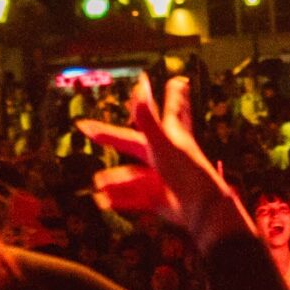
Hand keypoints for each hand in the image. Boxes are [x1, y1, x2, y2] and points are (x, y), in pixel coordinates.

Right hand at [79, 76, 252, 250]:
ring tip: (97, 185)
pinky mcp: (161, 200)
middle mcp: (166, 156)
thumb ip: (148, 117)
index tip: (160, 79)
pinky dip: (121, 200)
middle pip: (134, 144)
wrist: (201, 210)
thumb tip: (140, 85)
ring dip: (114, 181)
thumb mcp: (162, 142)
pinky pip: (136, 199)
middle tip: (88, 129)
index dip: (163, 96)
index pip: (169, 110)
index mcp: (171, 138)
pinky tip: (103, 201)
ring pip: (132, 176)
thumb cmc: (185, 170)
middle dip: (112, 137)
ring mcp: (163, 178)